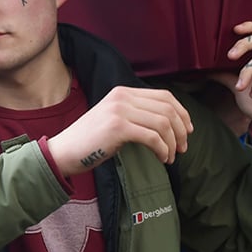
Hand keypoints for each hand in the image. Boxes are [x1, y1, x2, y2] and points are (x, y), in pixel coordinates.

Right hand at [47, 86, 192, 174]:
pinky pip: (153, 137)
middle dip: (181, 130)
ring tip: (171, 156)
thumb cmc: (90, 141)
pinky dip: (163, 150)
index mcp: (123, 92)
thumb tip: (168, 124)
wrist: (64, 151)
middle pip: (167, 108)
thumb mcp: (114, 119)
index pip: (164, 96)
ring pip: (163, 123)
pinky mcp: (118, 128)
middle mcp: (122, 97)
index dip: (182, 113)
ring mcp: (119, 111)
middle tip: (183, 148)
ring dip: (173, 143)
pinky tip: (162, 159)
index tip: (188, 131)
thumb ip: (136, 115)